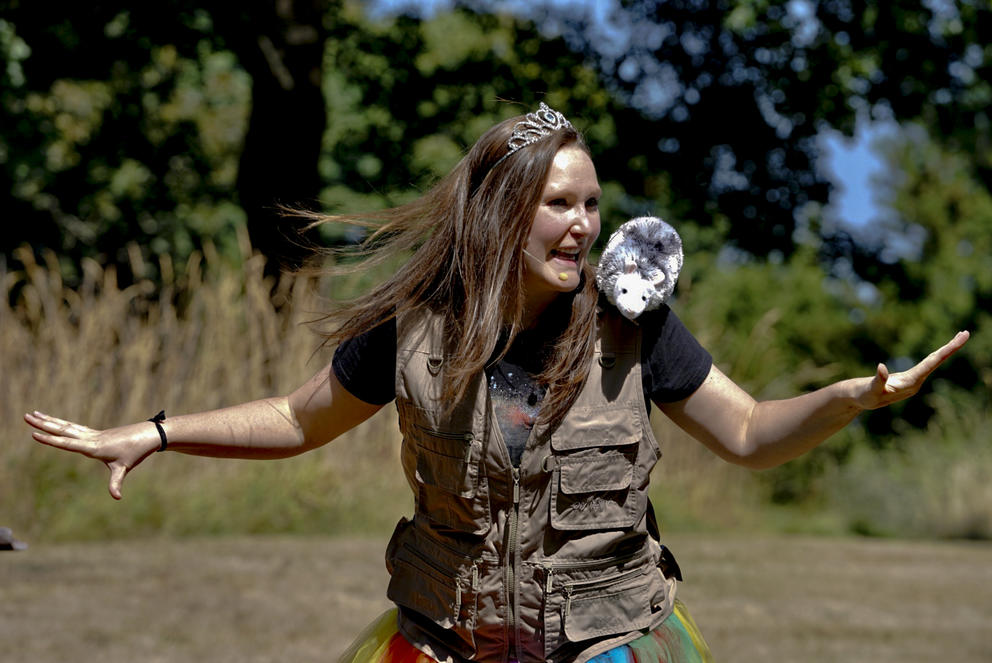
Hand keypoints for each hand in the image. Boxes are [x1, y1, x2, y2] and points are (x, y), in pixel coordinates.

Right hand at [24, 411, 160, 499]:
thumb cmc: (136, 452)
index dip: (50, 439)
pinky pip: (75, 427)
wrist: (149, 435)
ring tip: (34, 413)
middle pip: (62, 430)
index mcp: (93, 446)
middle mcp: (91, 438)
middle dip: (43, 424)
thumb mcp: (124, 468)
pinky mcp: (97, 433)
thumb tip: (117, 497)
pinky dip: (63, 424)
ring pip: (67, 426)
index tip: (33, 434)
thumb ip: (116, 483)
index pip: (67, 443)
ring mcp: (93, 434)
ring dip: (50, 420)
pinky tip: (55, 421)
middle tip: (25, 415)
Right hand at [856, 331, 970, 409]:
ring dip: (946, 350)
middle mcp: (916, 382)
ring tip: (958, 338)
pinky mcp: (908, 378)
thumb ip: (877, 380)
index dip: (946, 350)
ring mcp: (913, 380)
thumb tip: (881, 367)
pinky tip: (939, 353)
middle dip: (951, 348)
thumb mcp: (869, 390)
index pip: (931, 363)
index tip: (960, 339)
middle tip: (966, 333)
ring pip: (933, 362)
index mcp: (910, 383)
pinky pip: (926, 364)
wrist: (858, 401)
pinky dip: (935, 356)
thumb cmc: (863, 396)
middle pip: (936, 362)